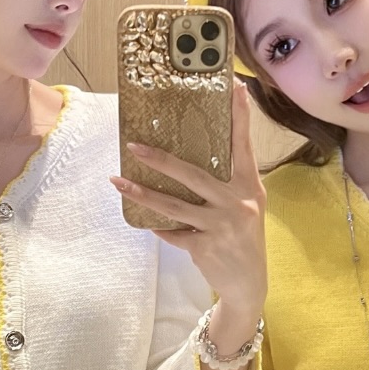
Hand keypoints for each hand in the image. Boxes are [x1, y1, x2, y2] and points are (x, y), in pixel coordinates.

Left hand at [111, 82, 267, 313]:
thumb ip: (229, 183)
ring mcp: (221, 225)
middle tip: (134, 146)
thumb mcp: (246, 205)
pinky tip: (145, 222)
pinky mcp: (205, 246)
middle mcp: (238, 201)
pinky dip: (159, 227)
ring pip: (174, 205)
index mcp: (250, 185)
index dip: (240, 116)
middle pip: (193, 174)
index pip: (243, 145)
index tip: (234, 86)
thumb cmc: (243, 237)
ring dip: (142, 193)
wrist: (249, 283)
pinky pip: (173, 232)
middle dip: (161, 160)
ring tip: (118, 181)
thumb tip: (190, 157)